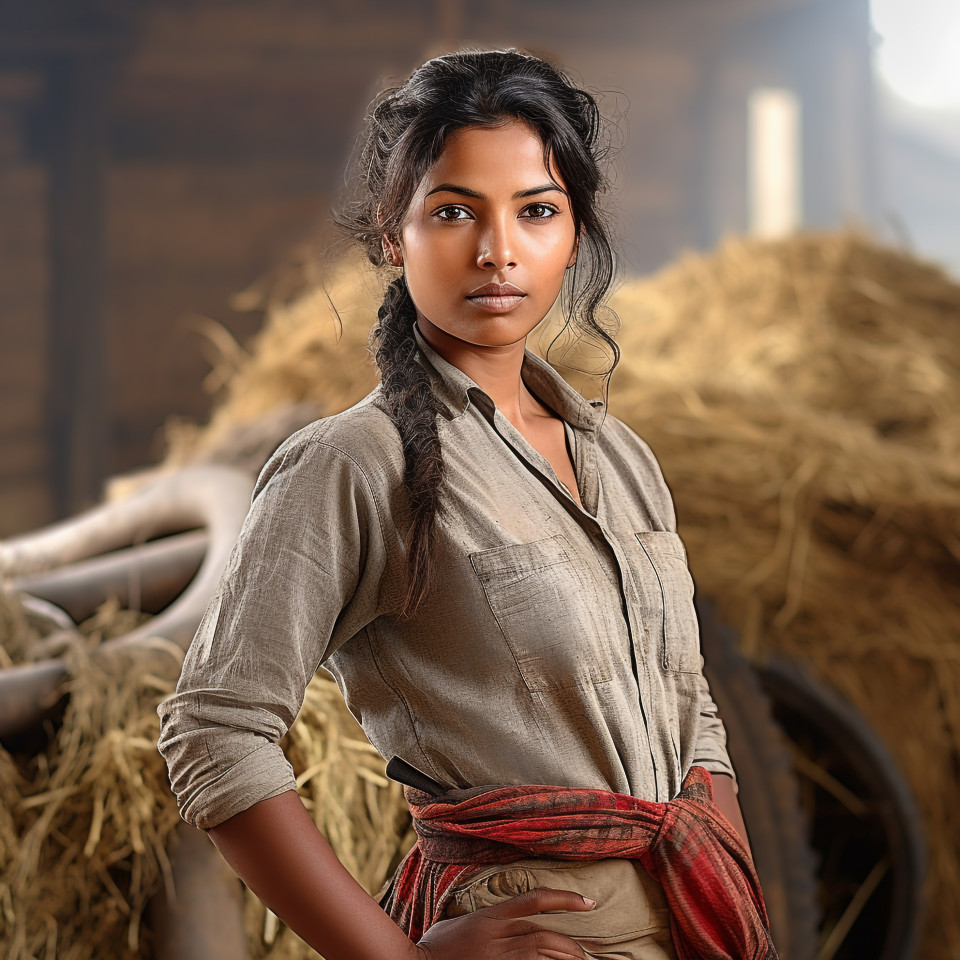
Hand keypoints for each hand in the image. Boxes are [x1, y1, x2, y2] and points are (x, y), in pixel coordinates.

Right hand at [414, 887, 594, 959]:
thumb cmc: (435, 946)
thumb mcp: (460, 921)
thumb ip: (486, 919)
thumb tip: (505, 918)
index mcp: (491, 917)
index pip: (535, 900)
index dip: (565, 899)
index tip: (589, 902)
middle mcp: (497, 936)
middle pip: (545, 936)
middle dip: (571, 946)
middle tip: (587, 955)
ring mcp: (498, 957)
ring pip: (541, 953)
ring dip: (565, 959)